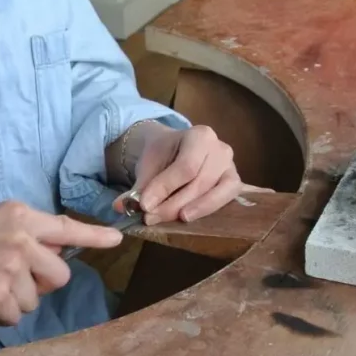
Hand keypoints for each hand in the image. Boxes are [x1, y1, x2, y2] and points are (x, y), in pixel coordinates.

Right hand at [0, 201, 122, 325]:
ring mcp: (10, 267)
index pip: (66, 227)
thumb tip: (52, 252)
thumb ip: (24, 232)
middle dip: (42, 284)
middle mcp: (20, 238)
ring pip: (34, 300)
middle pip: (59, 274)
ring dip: (12, 300)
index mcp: (19, 215)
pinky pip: (13, 316)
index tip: (117, 239)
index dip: (95, 236)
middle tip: (13, 279)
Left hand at [122, 125, 243, 224]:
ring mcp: (230, 165)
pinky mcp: (234, 181)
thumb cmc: (163, 154)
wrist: (175, 149)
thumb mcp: (149, 164)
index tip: (145, 205)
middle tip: (150, 218)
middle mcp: (220, 148)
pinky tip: (189, 218)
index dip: (165, 187)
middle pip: (199, 182)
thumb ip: (139, 186)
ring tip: (168, 220)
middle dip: (173, 204)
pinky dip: (208, 209)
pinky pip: (226, 198)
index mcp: (200, 135)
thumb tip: (122, 206)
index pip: (186, 167)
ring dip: (191, 209)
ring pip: (216, 192)